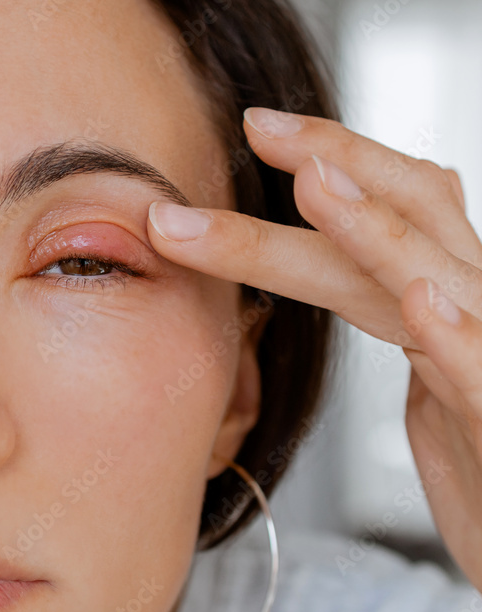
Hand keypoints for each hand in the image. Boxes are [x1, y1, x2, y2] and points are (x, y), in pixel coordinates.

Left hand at [146, 106, 481, 589]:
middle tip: (258, 128)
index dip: (333, 159)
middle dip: (332, 167)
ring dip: (373, 230)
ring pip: (435, 283)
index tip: (256, 131)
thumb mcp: (435, 378)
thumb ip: (401, 317)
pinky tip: (422, 302)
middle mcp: (477, 312)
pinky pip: (481, 379)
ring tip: (313, 183)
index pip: (393, 210)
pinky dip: (460, 339)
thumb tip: (371, 272)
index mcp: (446, 301)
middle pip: (405, 223)